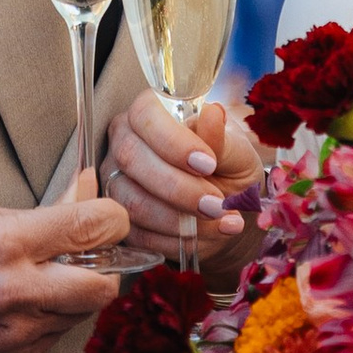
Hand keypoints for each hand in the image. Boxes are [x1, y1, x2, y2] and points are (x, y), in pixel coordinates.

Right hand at [0, 191, 127, 352]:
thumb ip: (32, 211)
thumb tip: (85, 190)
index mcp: (2, 243)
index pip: (92, 226)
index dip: (115, 220)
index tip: (111, 221)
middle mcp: (14, 290)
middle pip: (105, 285)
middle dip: (106, 273)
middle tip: (90, 265)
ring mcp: (15, 333)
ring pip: (79, 316)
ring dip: (71, 301)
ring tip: (36, 289)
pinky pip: (52, 341)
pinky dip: (45, 326)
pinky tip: (15, 316)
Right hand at [102, 89, 263, 253]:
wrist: (227, 205)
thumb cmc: (228, 166)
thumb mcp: (236, 150)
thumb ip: (221, 138)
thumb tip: (213, 113)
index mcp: (149, 112)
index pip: (145, 115)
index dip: (173, 142)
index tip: (208, 163)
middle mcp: (124, 142)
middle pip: (131, 159)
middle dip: (179, 188)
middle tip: (217, 204)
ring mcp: (116, 181)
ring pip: (133, 202)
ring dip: (180, 220)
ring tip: (219, 220)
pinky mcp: (120, 218)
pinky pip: (138, 233)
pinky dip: (176, 239)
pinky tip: (206, 235)